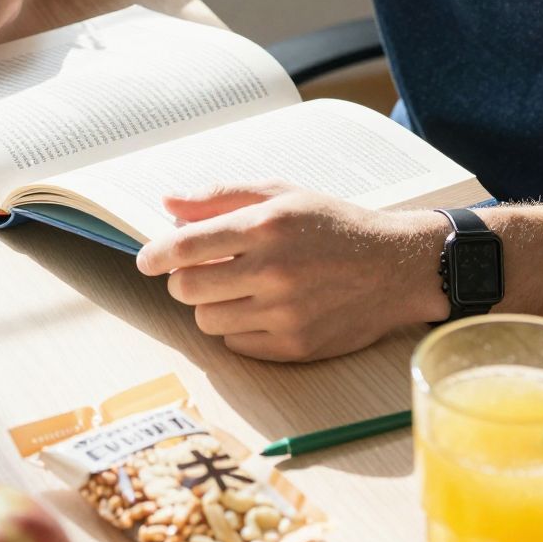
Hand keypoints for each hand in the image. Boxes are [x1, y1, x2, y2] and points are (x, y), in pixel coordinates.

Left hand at [136, 182, 450, 360]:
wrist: (395, 267)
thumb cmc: (335, 225)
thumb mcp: (283, 194)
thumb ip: (222, 196)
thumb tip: (168, 204)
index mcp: (267, 226)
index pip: (186, 247)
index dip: (156, 255)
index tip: (146, 260)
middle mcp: (273, 271)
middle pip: (186, 289)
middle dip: (184, 280)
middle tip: (203, 271)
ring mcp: (285, 313)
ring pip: (207, 320)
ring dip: (212, 304)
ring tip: (239, 289)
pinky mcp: (295, 346)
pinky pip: (236, 345)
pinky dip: (239, 328)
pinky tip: (263, 309)